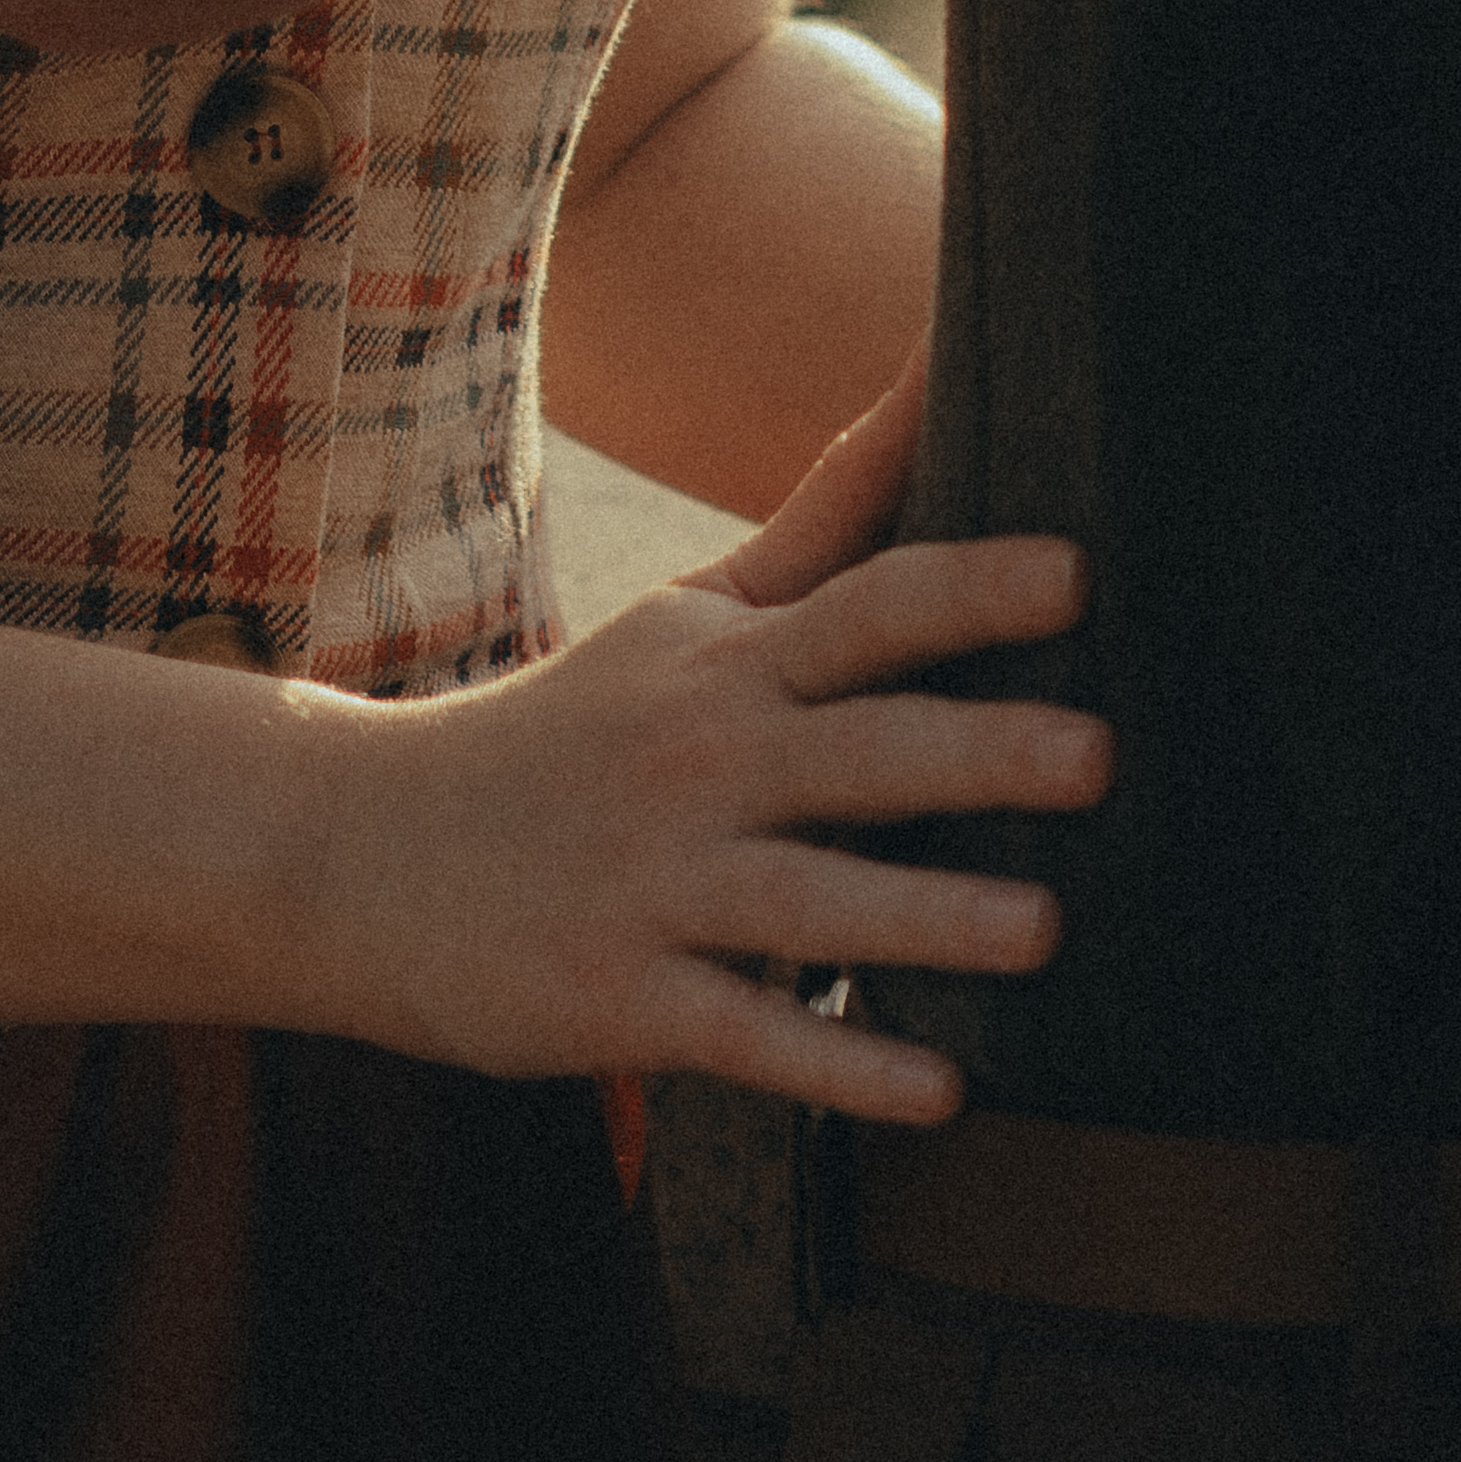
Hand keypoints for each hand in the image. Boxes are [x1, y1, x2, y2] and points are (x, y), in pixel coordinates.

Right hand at [288, 382, 1101, 1114]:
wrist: (360, 854)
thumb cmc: (574, 729)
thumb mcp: (688, 616)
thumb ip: (830, 515)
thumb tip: (942, 370)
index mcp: (729, 668)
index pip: (865, 610)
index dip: (970, 590)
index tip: (1079, 574)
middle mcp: (700, 765)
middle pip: (856, 750)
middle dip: (976, 752)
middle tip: (1100, 755)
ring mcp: (657, 887)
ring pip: (809, 902)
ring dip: (924, 919)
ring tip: (1040, 929)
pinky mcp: (622, 998)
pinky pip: (747, 1036)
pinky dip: (839, 1067)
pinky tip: (939, 1090)